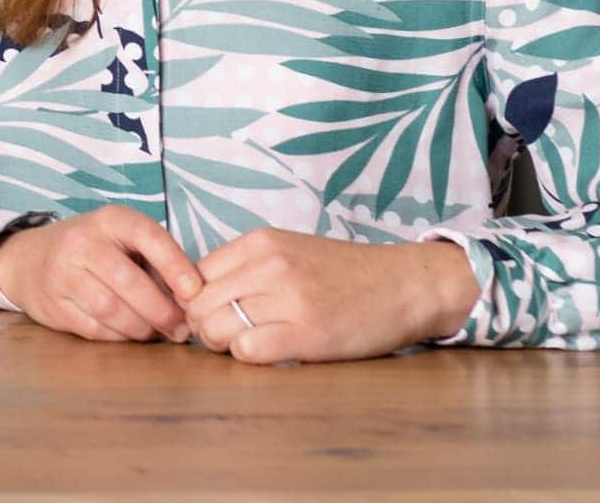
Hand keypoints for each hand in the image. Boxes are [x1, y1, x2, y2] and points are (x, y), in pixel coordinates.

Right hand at [0, 206, 200, 342]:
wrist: (29, 259)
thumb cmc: (93, 251)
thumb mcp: (122, 240)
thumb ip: (157, 262)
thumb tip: (194, 300)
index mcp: (110, 220)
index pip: (148, 236)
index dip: (175, 265)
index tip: (195, 292)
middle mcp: (82, 242)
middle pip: (128, 281)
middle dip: (162, 310)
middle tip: (182, 329)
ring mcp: (62, 273)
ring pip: (110, 309)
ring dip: (141, 328)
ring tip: (157, 334)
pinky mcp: (53, 305)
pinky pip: (94, 328)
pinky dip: (118, 337)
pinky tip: (130, 335)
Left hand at [182, 229, 479, 364]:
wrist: (405, 285)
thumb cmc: (344, 274)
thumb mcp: (288, 251)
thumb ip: (244, 268)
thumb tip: (195, 297)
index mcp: (260, 242)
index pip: (194, 276)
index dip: (197, 302)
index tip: (215, 314)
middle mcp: (269, 265)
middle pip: (199, 305)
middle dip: (205, 327)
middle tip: (231, 336)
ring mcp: (289, 299)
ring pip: (217, 329)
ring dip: (225, 345)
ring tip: (252, 343)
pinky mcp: (308, 334)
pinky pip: (248, 351)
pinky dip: (249, 357)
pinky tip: (271, 352)